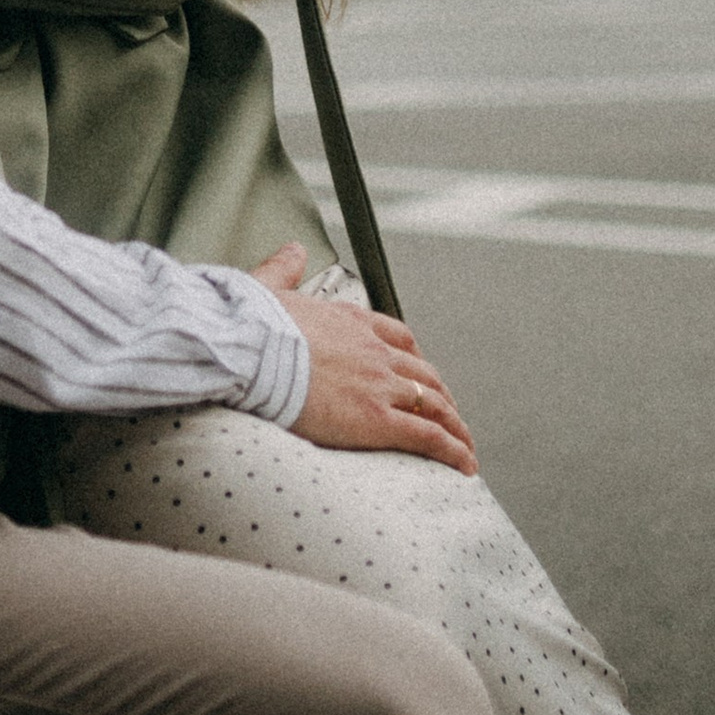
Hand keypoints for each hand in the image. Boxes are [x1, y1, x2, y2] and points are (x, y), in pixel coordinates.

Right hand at [251, 243, 477, 475]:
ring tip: (464, 446)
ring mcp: (379, 384)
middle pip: (423, 374)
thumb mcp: (269, 288)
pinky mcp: (376, 419)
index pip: (398, 338)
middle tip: (448, 414)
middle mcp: (373, 351)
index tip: (421, 373)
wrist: (250, 349)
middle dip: (440, 395)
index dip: (414, 359)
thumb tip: (292, 250)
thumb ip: (283, 269)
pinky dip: (451, 450)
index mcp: (350, 321)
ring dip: (454, 426)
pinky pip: (427, 436)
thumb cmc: (251, 325)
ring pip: (434, 404)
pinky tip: (463, 464)